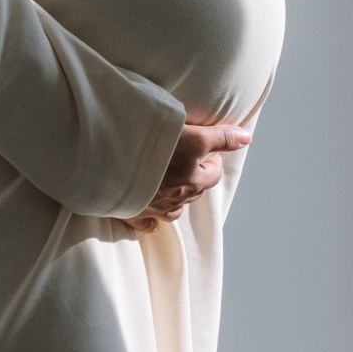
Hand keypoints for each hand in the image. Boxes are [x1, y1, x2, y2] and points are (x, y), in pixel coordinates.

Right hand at [122, 120, 251, 233]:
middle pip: (198, 188)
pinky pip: (152, 222)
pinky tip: (152, 209)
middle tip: (182, 152)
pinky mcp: (135, 212)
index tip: (199, 142)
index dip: (210, 154)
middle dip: (195, 172)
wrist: (104, 152)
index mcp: (192, 173)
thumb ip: (220, 136)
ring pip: (177, 207)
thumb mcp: (188, 129)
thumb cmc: (146, 134)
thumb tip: (247, 138)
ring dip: (177, 193)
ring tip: (166, 174)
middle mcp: (178, 193)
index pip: (214, 170)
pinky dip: (155, 216)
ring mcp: (156, 205)